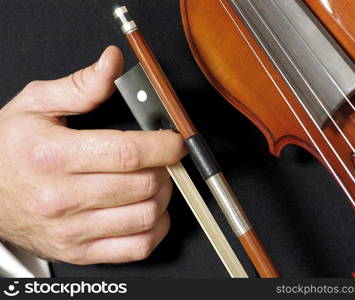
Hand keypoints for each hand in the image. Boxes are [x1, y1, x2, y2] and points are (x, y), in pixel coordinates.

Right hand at [0, 46, 185, 263]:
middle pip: (142, 185)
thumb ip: (81, 86)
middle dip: (165, 168)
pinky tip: (149, 211)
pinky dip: (156, 228)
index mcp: (54, 156)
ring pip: (146, 217)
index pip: (127, 153)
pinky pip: (137, 248)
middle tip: (161, 158)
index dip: (163, 145)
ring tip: (154, 180)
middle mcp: (63, 198)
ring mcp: (72, 230)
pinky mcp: (79, 251)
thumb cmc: (8, 150)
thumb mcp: (36, 106)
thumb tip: (112, 64)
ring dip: (163, 196)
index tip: (175, 141)